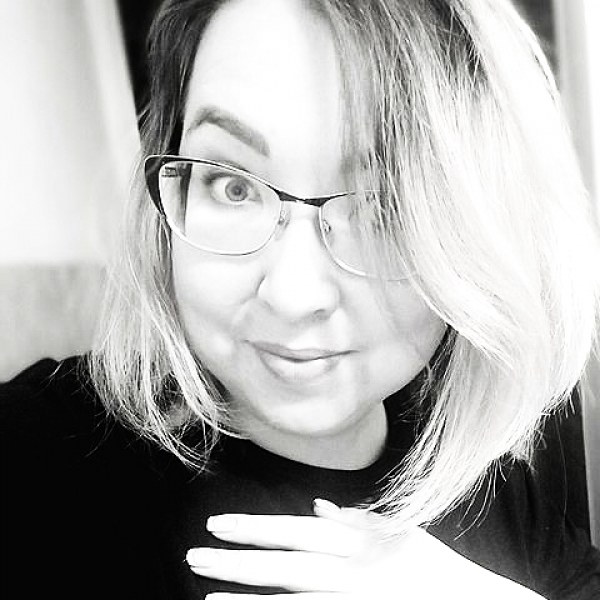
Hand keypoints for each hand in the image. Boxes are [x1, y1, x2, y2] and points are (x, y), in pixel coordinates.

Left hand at [186, 500, 543, 598]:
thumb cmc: (432, 567)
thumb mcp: (397, 530)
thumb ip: (356, 519)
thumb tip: (319, 506)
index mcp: (356, 541)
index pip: (293, 531)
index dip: (254, 528)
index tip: (218, 526)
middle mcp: (348, 571)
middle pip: (281, 565)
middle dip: (236, 561)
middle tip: (195, 556)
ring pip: (288, 598)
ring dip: (245, 597)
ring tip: (207, 592)